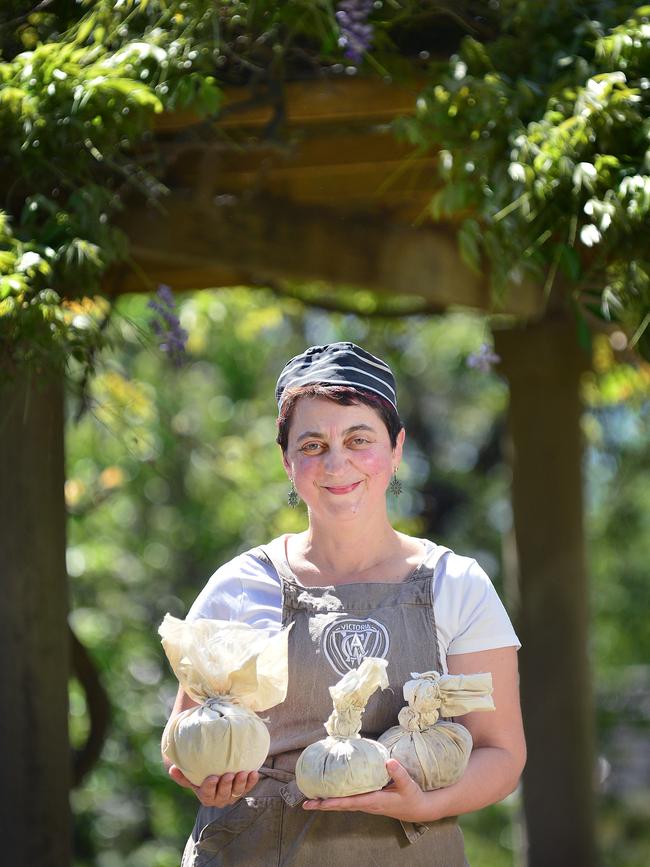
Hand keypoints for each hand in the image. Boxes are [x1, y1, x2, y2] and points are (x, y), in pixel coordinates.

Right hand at [168, 765, 259, 807]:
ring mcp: (232, 795)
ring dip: (241, 784)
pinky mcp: (243, 789)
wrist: (216, 771)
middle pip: (223, 795)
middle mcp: (220, 799)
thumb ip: (182, 774)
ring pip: (237, 793)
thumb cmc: (201, 773)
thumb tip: (171, 769)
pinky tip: (253, 772)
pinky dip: (251, 781)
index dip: (210, 787)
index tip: (212, 777)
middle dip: (226, 786)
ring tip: (243, 773)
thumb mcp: (191, 775)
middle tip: (229, 774)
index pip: (207, 794)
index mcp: (206, 796)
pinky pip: (248, 787)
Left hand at [302, 760, 429, 822]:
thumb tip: (388, 761)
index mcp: (374, 801)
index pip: (350, 802)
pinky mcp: (368, 801)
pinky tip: (330, 794)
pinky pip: (349, 801)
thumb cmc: (412, 796)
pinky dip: (337, 799)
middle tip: (306, 803)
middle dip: (324, 805)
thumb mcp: (408, 784)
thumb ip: (398, 773)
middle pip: (341, 806)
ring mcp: (367, 804)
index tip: (319, 802)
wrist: (418, 808)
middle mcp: (367, 805)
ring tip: (311, 799)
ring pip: (344, 804)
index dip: (334, 802)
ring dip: (327, 803)